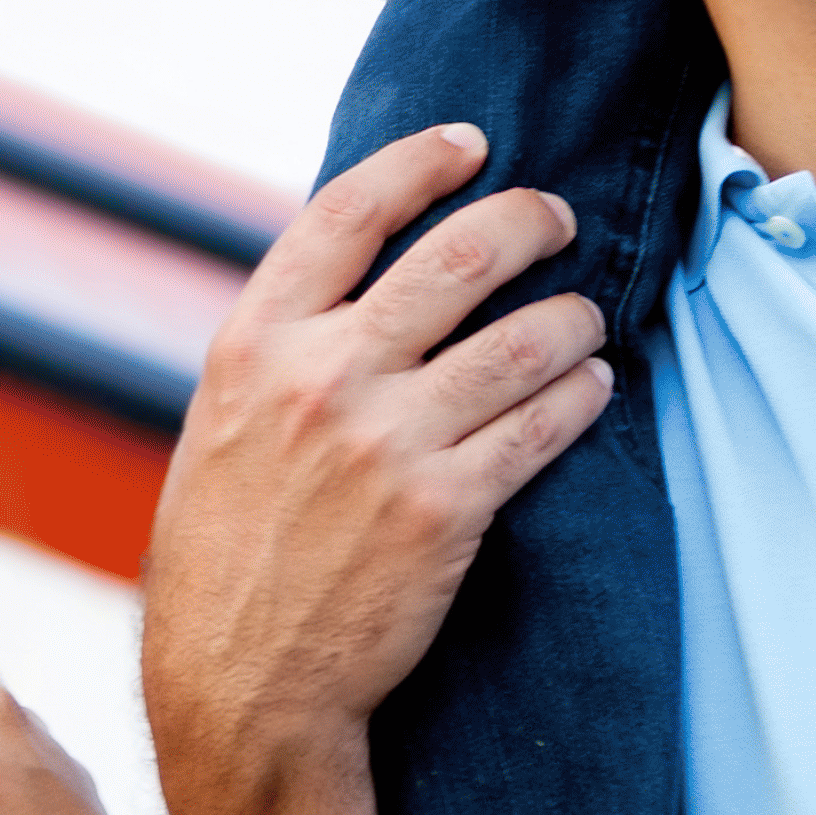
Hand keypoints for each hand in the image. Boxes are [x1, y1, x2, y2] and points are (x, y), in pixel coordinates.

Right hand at [139, 123, 610, 803]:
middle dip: (527, 222)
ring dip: (572, 318)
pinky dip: (581, 397)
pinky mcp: (447, 507)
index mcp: (251, 344)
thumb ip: (286, 353)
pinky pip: (542, 427)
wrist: (240, 670)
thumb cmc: (227, 547)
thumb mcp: (222, 423)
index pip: (345, 215)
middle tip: (557, 219)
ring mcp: (386, 441)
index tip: (470, 143)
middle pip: (454, 258)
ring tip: (585, 320)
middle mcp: (318, 377)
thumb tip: (366, 289)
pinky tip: (593, 389)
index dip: (416, 164)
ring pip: (521, 340)